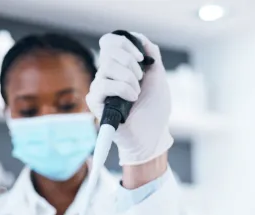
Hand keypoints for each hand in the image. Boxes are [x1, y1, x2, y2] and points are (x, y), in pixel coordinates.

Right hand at [87, 32, 172, 165]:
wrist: (152, 135)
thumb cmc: (154, 110)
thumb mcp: (158, 77)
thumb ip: (152, 55)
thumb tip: (140, 38)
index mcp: (120, 66)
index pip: (109, 42)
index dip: (123, 43)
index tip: (141, 58)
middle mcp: (107, 75)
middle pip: (108, 51)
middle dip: (130, 63)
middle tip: (141, 80)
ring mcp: (100, 88)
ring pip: (107, 67)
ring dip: (128, 79)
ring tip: (136, 94)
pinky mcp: (96, 102)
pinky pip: (102, 85)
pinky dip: (121, 89)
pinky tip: (131, 99)